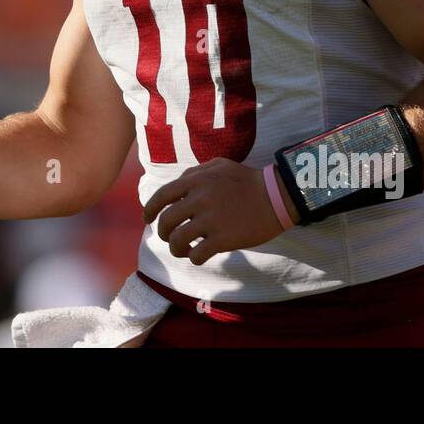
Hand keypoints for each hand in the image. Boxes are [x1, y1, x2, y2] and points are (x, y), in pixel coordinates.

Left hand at [141, 158, 282, 264]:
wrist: (276, 196)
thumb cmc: (247, 180)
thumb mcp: (219, 165)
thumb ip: (194, 172)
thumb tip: (176, 184)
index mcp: (195, 180)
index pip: (161, 196)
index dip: (149, 210)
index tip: (147, 219)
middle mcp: (199, 199)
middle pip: (166, 221)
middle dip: (163, 232)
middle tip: (169, 237)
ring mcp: (211, 220)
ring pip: (178, 240)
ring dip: (176, 248)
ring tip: (183, 249)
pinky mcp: (223, 239)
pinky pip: (197, 254)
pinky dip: (194, 258)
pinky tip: (200, 255)